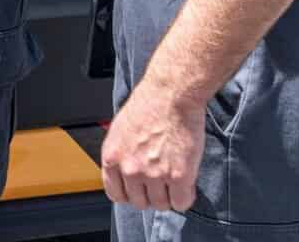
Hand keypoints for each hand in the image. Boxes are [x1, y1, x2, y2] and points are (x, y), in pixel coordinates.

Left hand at [100, 78, 203, 212]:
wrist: (171, 94)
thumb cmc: (149, 104)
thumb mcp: (120, 130)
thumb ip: (122, 155)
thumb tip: (126, 173)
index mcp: (112, 157)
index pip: (116, 195)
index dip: (130, 194)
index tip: (139, 190)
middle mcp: (130, 169)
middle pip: (140, 203)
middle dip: (151, 194)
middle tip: (161, 181)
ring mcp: (155, 175)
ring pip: (162, 205)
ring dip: (169, 195)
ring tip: (174, 177)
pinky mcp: (179, 176)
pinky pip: (181, 203)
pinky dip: (185, 196)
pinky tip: (186, 183)